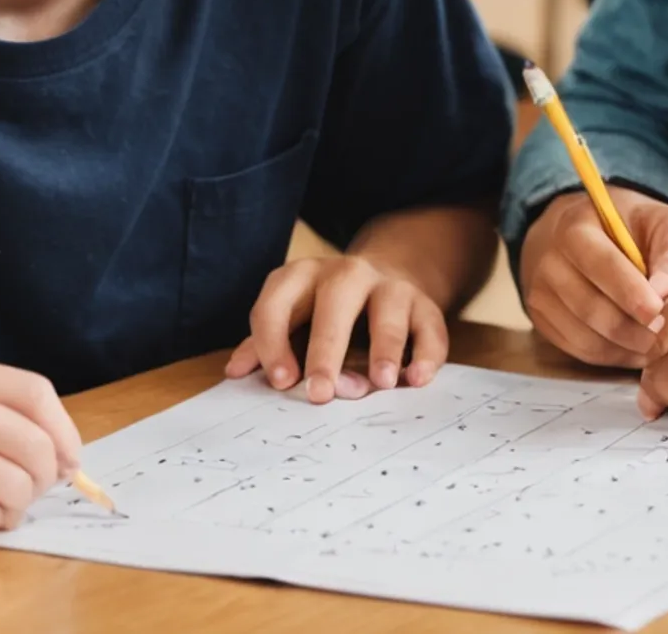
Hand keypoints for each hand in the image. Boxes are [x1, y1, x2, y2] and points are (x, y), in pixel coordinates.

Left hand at [225, 252, 451, 403]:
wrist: (389, 277)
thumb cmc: (327, 310)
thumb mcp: (294, 316)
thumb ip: (267, 344)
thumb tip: (237, 372)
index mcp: (303, 277)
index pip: (278, 303)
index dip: (274, 342)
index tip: (281, 381)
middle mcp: (347, 274)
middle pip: (335, 303)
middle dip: (326, 350)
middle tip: (321, 394)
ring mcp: (390, 286)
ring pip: (389, 310)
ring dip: (385, 348)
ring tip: (382, 382)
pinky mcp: (425, 304)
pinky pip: (431, 326)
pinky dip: (427, 354)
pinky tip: (418, 378)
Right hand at [520, 187, 667, 368]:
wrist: (587, 231)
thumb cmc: (634, 228)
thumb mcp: (664, 224)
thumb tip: (665, 291)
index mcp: (577, 227)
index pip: (601, 265)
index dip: (630, 293)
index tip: (658, 311)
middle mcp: (550, 261)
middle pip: (589, 307)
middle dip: (631, 329)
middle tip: (663, 333)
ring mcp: (540, 292)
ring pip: (582, 336)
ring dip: (623, 348)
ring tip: (654, 344)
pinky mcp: (541, 319)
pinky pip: (576, 348)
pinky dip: (609, 356)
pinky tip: (635, 349)